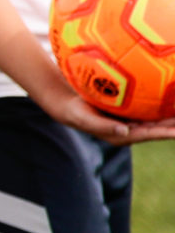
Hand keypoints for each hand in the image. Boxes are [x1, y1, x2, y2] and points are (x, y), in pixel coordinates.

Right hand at [32, 79, 174, 144]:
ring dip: (170, 116)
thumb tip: (124, 131)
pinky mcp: (130, 111)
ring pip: (156, 119)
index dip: (164, 133)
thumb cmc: (76, 112)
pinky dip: (161, 105)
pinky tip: (169, 97)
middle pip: (157, 128)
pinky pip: (149, 109)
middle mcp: (131, 129)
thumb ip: (104, 126)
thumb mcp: (85, 119)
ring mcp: (131, 120)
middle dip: (172, 125)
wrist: (69, 104)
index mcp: (122, 136)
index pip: (148, 134)